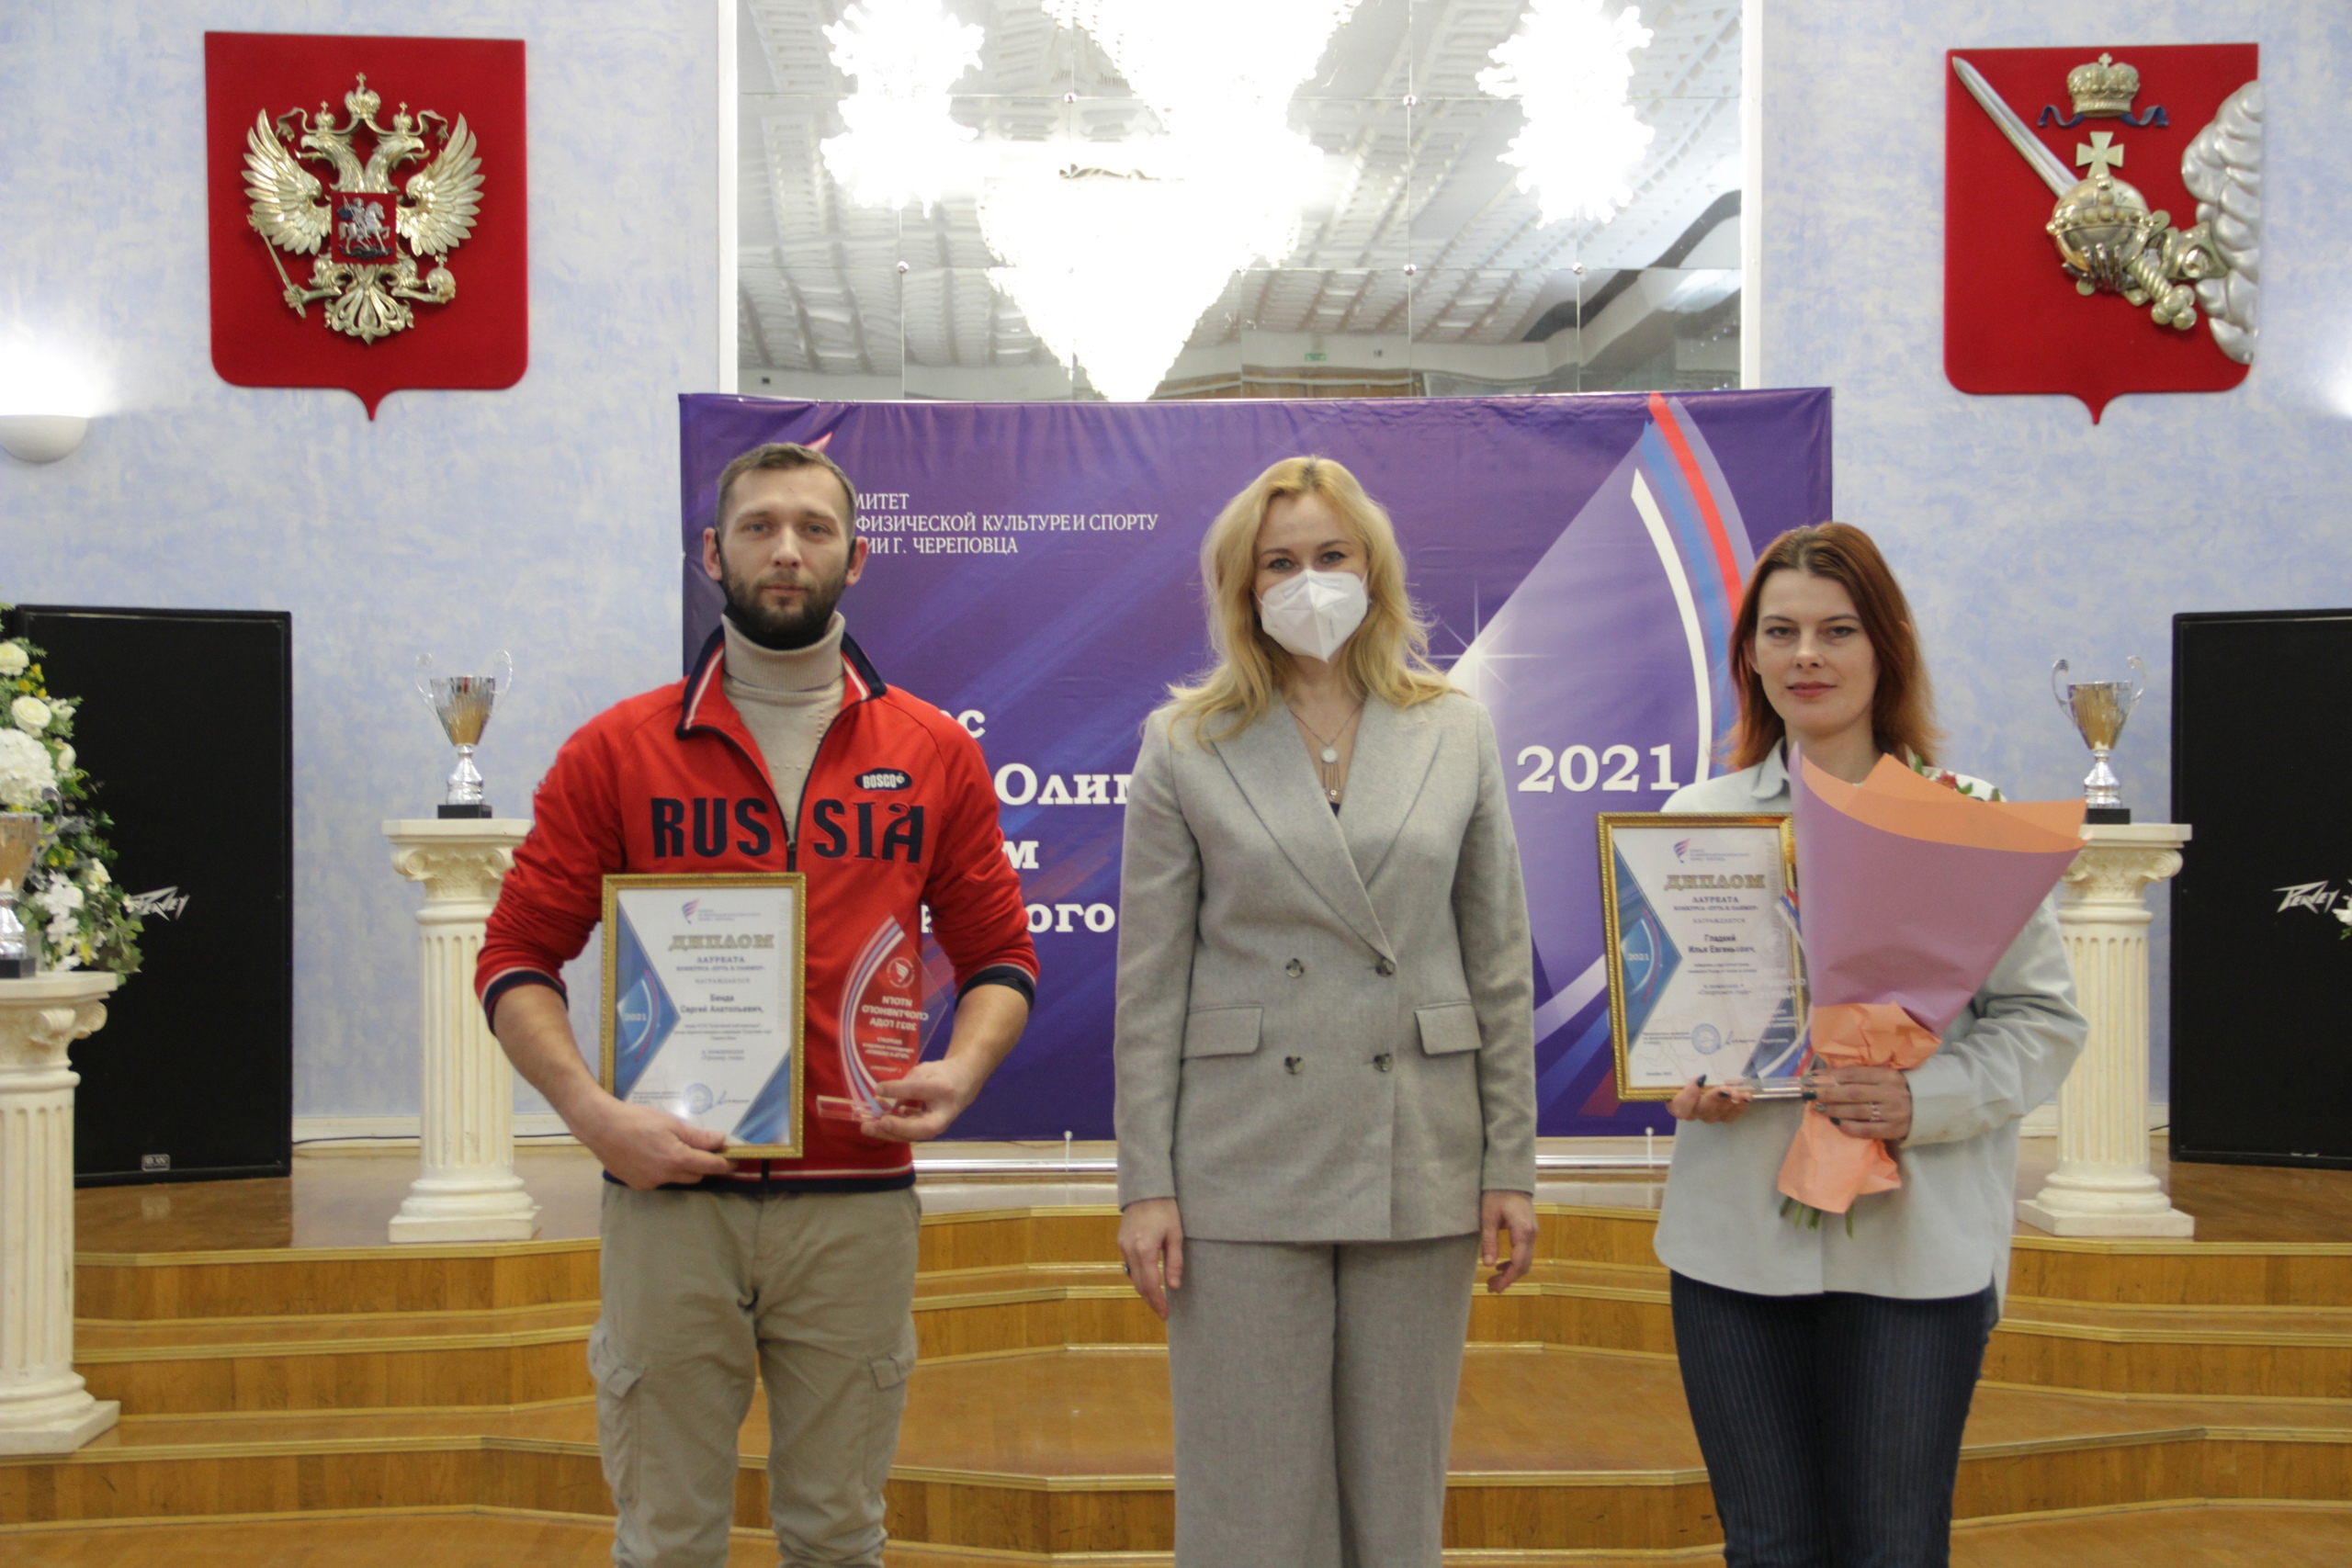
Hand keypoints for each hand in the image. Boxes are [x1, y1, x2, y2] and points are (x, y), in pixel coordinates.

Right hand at [573, 1093, 735, 1189]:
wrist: (600, 1127)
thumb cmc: (637, 1120)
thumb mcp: (671, 1123)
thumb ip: (698, 1136)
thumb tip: (720, 1141)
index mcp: (677, 1159)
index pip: (710, 1166)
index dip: (725, 1164)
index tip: (735, 1161)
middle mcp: (665, 1176)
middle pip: (696, 1176)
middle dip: (705, 1166)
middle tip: (708, 1151)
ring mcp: (650, 1183)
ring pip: (678, 1179)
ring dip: (684, 1169)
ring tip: (678, 1150)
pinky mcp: (638, 1185)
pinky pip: (660, 1180)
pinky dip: (665, 1171)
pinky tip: (655, 1156)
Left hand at [861, 1058, 983, 1142]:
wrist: (962, 1085)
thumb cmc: (941, 1075)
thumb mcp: (924, 1071)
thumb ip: (904, 1083)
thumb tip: (879, 1094)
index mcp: (943, 1090)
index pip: (919, 1091)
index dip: (898, 1091)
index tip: (878, 1090)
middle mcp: (942, 1113)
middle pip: (919, 1127)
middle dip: (893, 1127)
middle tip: (870, 1125)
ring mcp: (937, 1126)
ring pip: (912, 1135)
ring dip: (888, 1132)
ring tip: (866, 1127)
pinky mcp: (928, 1131)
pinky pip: (909, 1133)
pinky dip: (892, 1130)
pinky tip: (876, 1124)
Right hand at [1118, 1198, 1184, 1319]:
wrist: (1146, 1190)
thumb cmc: (1165, 1210)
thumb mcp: (1176, 1235)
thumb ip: (1174, 1262)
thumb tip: (1173, 1287)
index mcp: (1145, 1250)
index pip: (1151, 1285)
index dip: (1158, 1302)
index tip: (1166, 1314)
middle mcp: (1130, 1250)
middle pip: (1139, 1285)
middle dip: (1151, 1300)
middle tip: (1162, 1312)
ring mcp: (1123, 1246)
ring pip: (1132, 1277)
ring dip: (1144, 1290)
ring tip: (1157, 1300)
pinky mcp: (1121, 1242)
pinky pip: (1129, 1266)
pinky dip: (1138, 1277)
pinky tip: (1148, 1280)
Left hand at [1480, 1190, 1536, 1293]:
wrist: (1510, 1179)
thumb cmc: (1496, 1194)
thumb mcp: (1488, 1217)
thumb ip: (1489, 1241)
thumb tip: (1488, 1265)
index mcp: (1523, 1231)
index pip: (1518, 1262)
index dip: (1507, 1278)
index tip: (1494, 1287)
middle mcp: (1532, 1234)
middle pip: (1524, 1264)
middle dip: (1509, 1279)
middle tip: (1491, 1287)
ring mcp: (1533, 1233)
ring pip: (1526, 1260)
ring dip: (1512, 1272)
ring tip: (1494, 1280)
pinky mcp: (1529, 1231)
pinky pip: (1525, 1252)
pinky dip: (1514, 1262)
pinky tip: (1501, 1265)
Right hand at [1668, 1077, 1753, 1122]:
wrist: (1695, 1078)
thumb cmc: (1683, 1074)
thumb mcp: (1679, 1070)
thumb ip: (1681, 1071)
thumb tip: (1695, 1067)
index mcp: (1676, 1102)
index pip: (1680, 1105)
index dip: (1690, 1095)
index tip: (1700, 1078)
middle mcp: (1690, 1112)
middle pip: (1702, 1110)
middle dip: (1715, 1099)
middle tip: (1726, 1089)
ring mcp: (1705, 1115)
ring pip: (1717, 1113)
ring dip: (1730, 1103)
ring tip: (1740, 1093)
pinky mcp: (1719, 1116)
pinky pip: (1729, 1116)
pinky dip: (1739, 1107)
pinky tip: (1746, 1097)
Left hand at [1809, 1065, 1912, 1141]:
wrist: (1926, 1108)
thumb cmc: (1897, 1088)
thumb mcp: (1884, 1076)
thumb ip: (1861, 1076)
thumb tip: (1826, 1077)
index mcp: (1887, 1075)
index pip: (1853, 1074)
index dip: (1829, 1076)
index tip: (1811, 1079)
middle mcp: (1890, 1093)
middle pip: (1852, 1093)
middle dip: (1827, 1093)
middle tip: (1808, 1094)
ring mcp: (1892, 1113)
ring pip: (1856, 1112)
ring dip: (1833, 1110)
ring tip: (1817, 1108)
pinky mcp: (1892, 1130)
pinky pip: (1865, 1130)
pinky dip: (1847, 1126)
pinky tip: (1835, 1122)